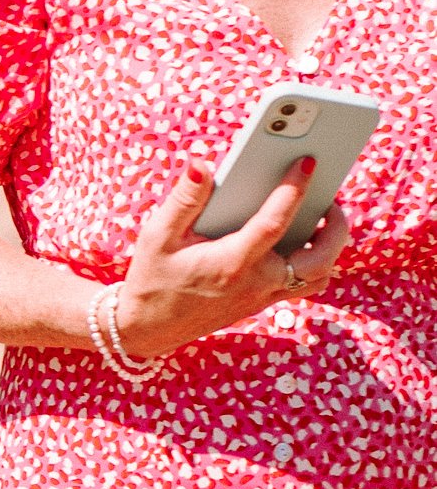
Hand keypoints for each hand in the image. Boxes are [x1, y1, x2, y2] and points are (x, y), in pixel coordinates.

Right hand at [112, 158, 351, 357]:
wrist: (153, 324)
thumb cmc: (154, 275)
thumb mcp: (157, 234)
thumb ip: (183, 199)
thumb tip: (201, 166)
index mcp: (231, 263)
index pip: (273, 223)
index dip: (292, 191)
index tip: (306, 163)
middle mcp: (256, 282)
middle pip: (319, 260)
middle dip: (335, 227)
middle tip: (331, 197)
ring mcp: (264, 295)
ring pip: (319, 275)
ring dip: (331, 246)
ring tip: (324, 214)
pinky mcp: (264, 300)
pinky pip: (306, 283)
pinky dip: (316, 260)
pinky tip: (304, 238)